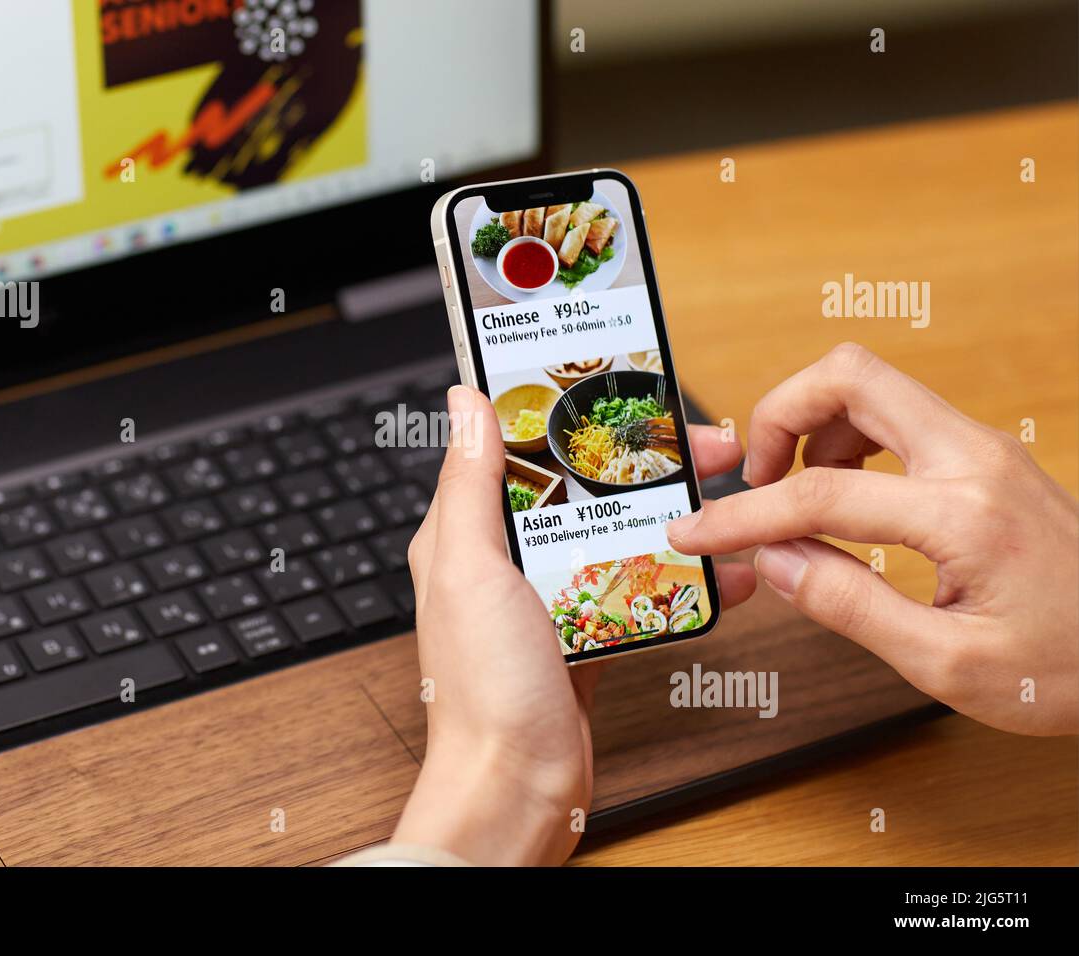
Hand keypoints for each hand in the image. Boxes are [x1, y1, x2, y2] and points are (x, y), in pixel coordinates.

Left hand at [393, 385, 755, 864]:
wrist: (516, 788)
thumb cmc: (481, 688)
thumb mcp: (468, 568)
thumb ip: (470, 484)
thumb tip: (465, 402)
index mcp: (469, 532)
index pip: (520, 449)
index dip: (570, 416)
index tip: (623, 388)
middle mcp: (508, 560)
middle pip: (584, 489)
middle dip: (646, 465)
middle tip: (708, 448)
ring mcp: (551, 599)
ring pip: (620, 535)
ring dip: (674, 518)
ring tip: (729, 505)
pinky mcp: (589, 635)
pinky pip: (640, 591)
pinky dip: (682, 580)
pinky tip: (725, 574)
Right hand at [667, 343, 1078, 735]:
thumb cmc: (1072, 668)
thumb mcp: (949, 664)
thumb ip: (851, 606)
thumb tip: (774, 561)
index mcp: (964, 512)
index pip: (819, 493)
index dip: (741, 516)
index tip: (694, 532)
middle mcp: (975, 458)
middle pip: (850, 376)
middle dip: (779, 414)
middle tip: (752, 477)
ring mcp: (985, 450)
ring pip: (873, 387)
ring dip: (815, 426)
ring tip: (795, 496)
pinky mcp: (987, 459)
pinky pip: (900, 419)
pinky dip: (849, 443)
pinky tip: (845, 500)